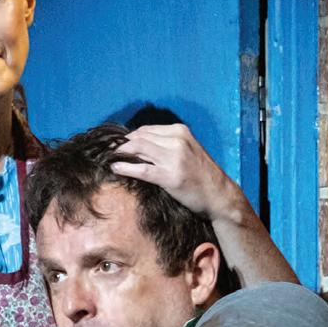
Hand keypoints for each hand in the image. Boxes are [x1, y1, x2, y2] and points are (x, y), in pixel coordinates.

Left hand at [109, 123, 244, 226]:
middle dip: (122, 144)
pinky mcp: (170, 176)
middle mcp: (177, 141)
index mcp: (180, 132)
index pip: (146, 130)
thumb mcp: (188, 152)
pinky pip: (142, 169)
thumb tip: (140, 147)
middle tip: (108, 151)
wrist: (219, 196)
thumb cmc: (202, 177)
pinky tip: (115, 168)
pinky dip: (125, 167)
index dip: (129, 137)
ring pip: (138, 149)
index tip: (118, 145)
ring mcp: (174, 158)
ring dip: (120, 153)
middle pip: (140, 137)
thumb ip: (168, 146)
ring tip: (109, 158)